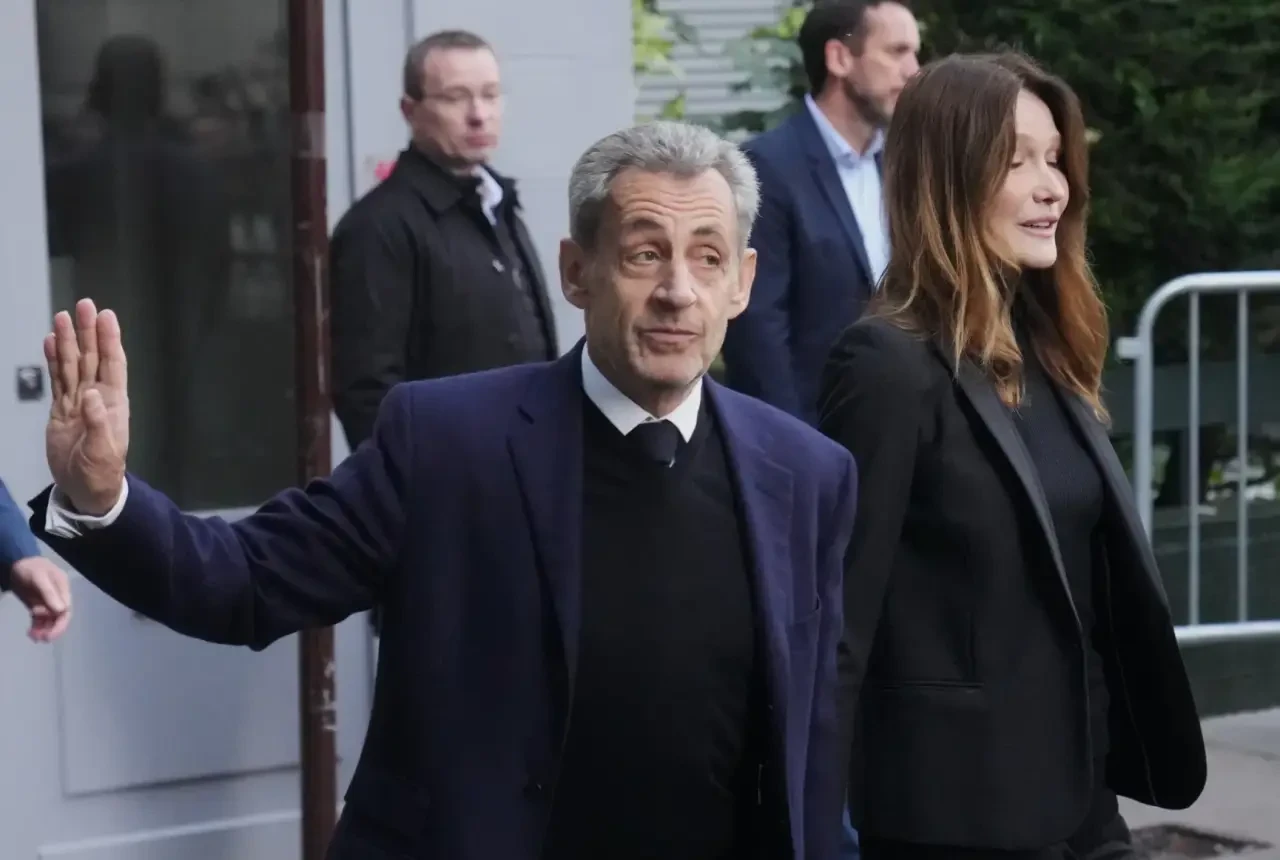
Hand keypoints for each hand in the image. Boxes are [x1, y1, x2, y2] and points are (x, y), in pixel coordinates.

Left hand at [9, 556, 71, 641]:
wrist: (16, 563)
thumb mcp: (39, 577)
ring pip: (49, 621)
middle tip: (42, 638)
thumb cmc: (30, 568)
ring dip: (43, 630)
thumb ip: (49, 593)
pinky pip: (40, 620)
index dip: (60, 623)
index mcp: (63, 590)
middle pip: (60, 618)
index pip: (66, 610)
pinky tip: (31, 633)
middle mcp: (58, 598)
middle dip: (53, 629)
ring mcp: (47, 603)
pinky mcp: (37, 606)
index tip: (49, 633)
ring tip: (33, 636)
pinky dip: (37, 628)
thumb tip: (61, 610)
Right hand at [45, 299, 130, 515]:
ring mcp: (78, 402)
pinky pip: (57, 380)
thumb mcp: (103, 452)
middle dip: (88, 331)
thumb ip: (97, 423)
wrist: (86, 490)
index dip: (110, 340)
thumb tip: (91, 394)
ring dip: (69, 341)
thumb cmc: (101, 473)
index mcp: (113, 404)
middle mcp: (97, 397)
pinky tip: (51, 343)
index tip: (106, 316)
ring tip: (63, 317)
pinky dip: (54, 361)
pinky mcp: (61, 410)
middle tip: (84, 305)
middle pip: (92, 357)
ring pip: (73, 365)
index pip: (113, 365)